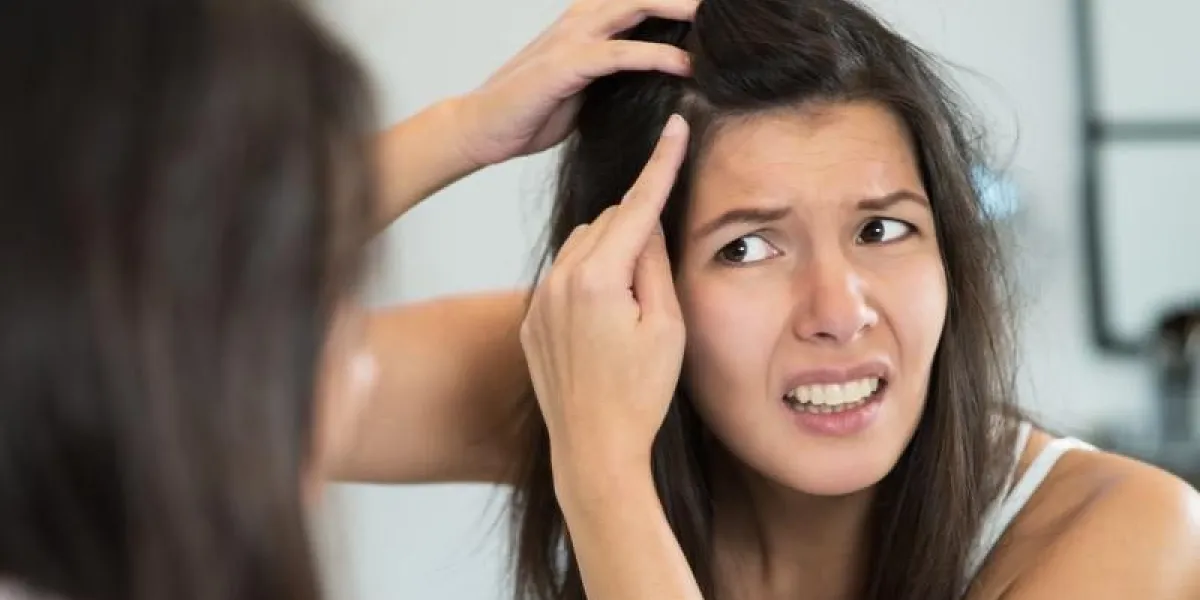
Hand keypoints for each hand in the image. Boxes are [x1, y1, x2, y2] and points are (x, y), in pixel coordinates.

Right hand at [451, 0, 695, 167]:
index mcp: (587, 22)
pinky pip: (619, 54)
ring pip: (634, 7)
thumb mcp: (585, 89)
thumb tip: (656, 81)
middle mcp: (581, 20)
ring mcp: (572, 39)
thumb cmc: (531, 111)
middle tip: (726, 4)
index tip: (716, 8)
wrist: (481, 128)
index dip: (674, 1)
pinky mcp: (565, 66)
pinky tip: (685, 64)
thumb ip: (617, 75)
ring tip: (716, 19)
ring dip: (678, 9)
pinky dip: (655, 56)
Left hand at [520, 115, 688, 473]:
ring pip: (582, 247)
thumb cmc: (641, 393)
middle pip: (608, 223)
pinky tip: (604, 324)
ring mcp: (539, 300)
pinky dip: (587, 281)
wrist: (593, 449)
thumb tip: (645, 221)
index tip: (676, 127)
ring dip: (609, 255)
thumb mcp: (667, 326)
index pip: (637, 205)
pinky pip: (562, 278)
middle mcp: (559, 279)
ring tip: (630, 310)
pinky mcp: (530, 320)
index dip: (662, 164)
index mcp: (598, 277)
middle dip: (636, 230)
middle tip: (657, 282)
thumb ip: (654, 263)